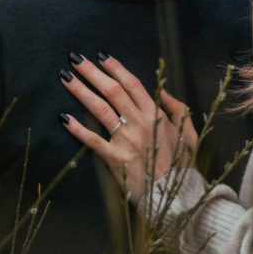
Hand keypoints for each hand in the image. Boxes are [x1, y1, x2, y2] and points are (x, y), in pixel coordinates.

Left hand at [60, 55, 196, 200]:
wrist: (176, 197)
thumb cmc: (182, 166)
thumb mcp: (188, 133)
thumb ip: (176, 109)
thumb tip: (162, 90)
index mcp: (157, 115)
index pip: (132, 84)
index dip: (115, 68)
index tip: (101, 56)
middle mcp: (140, 124)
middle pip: (112, 90)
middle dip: (92, 72)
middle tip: (76, 58)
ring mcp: (126, 141)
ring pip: (100, 109)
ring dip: (81, 91)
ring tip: (65, 77)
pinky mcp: (115, 159)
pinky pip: (93, 140)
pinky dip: (77, 128)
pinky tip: (64, 117)